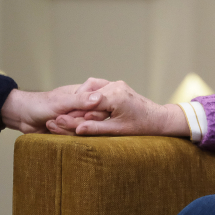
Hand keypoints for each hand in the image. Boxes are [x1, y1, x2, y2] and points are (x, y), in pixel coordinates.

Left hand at [0, 80, 107, 133]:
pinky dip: (62, 133)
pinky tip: (50, 127)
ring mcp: (77, 120)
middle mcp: (84, 108)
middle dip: (77, 122)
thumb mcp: (62, 101)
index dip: (95, 113)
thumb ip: (81, 100)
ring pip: (83, 129)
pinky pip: (74, 136)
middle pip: (93, 120)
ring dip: (66, 128)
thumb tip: (100, 98)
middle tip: (61, 119)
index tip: (84, 116)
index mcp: (85, 95)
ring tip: (52, 122)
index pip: (101, 106)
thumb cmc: (40, 104)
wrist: (21, 116)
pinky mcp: (70, 131)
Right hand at [47, 80, 188, 137]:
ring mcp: (116, 83)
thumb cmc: (141, 126)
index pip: (87, 103)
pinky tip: (85, 109)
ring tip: (73, 115)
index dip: (71, 114)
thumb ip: (95, 128)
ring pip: (90, 87)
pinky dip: (89, 96)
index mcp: (115, 96)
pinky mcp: (117, 85)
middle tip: (59, 120)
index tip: (56, 122)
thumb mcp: (117, 130)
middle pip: (86, 94)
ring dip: (81, 100)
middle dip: (74, 107)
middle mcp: (115, 85)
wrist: (158, 118)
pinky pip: (97, 87)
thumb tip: (76, 130)